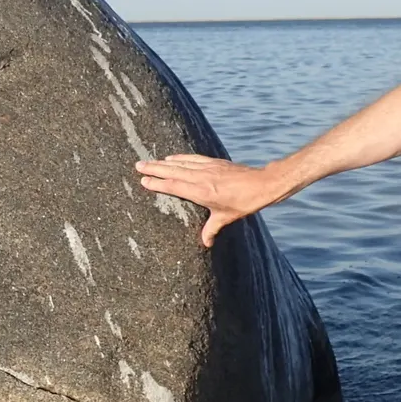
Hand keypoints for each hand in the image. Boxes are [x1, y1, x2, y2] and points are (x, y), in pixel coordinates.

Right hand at [134, 154, 287, 246]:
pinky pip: (193, 158)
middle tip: (138, 165)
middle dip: (154, 168)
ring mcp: (208, 168)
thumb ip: (212, 230)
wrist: (262, 184)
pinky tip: (172, 157)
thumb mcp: (226, 218)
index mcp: (201, 192)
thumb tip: (205, 244)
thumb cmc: (245, 202)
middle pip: (173, 171)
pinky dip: (181, 157)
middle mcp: (202, 177)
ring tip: (149, 161)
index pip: (174, 185)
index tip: (143, 180)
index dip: (157, 182)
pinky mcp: (215, 162)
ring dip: (164, 161)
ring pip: (181, 163)